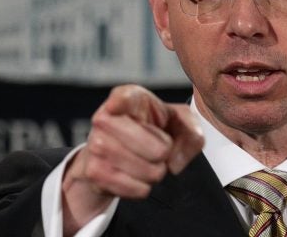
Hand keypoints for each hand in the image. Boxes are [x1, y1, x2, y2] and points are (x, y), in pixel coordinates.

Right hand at [61, 85, 203, 233]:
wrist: (120, 152)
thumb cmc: (154, 129)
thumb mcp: (180, 120)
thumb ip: (192, 132)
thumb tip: (174, 162)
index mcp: (128, 97)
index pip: (122, 98)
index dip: (119, 103)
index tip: (114, 107)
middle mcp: (106, 118)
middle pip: (158, 150)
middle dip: (166, 154)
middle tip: (157, 147)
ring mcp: (96, 145)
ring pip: (149, 172)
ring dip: (155, 172)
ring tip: (145, 159)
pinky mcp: (94, 172)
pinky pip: (138, 189)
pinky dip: (143, 187)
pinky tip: (134, 174)